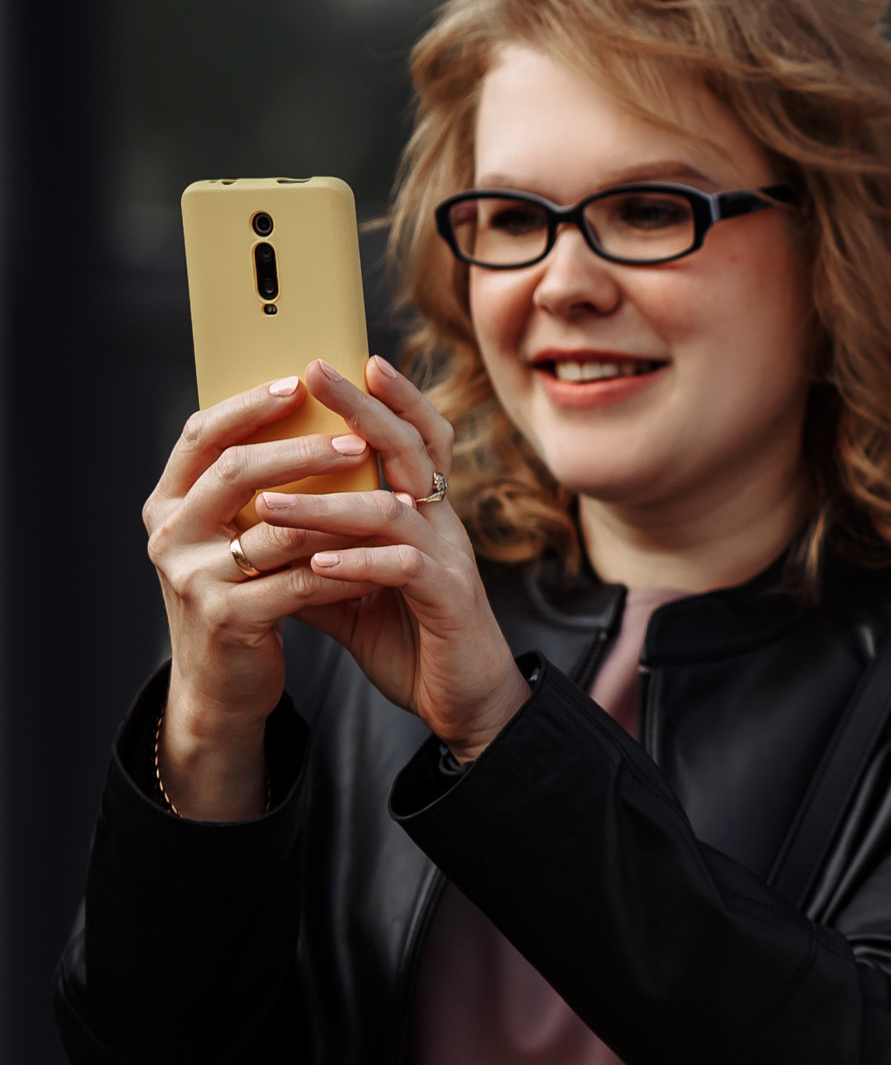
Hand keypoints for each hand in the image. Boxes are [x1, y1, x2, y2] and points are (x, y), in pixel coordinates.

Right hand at [144, 375, 390, 819]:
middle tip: (358, 438)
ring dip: (339, 507)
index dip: (250, 405)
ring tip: (389, 494)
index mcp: (168, 502)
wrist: (222, 684)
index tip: (301, 381)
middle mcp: (169, 534)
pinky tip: (386, 554)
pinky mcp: (227, 617)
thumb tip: (313, 412)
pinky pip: (300, 580)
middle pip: (235, 469)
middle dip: (302, 449)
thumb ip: (254, 487)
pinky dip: (347, 564)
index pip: (202, 434)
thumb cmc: (240, 594)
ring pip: (276, 526)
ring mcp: (192, 577)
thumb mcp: (233, 535)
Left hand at [253, 357, 529, 762]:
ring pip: (393, 509)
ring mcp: (449, 559)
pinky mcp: (448, 600)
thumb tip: (249, 541)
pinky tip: (315, 567)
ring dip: (327, 504)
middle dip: (364, 406)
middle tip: (316, 370)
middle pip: (412, 447)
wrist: (468, 705)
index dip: (389, 397)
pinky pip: (403, 568)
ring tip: (269, 506)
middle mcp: (442, 525)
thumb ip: (310, 563)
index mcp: (424, 515)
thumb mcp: (351, 597)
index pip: (414, 439)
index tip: (347, 360)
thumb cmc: (415, 645)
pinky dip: (357, 563)